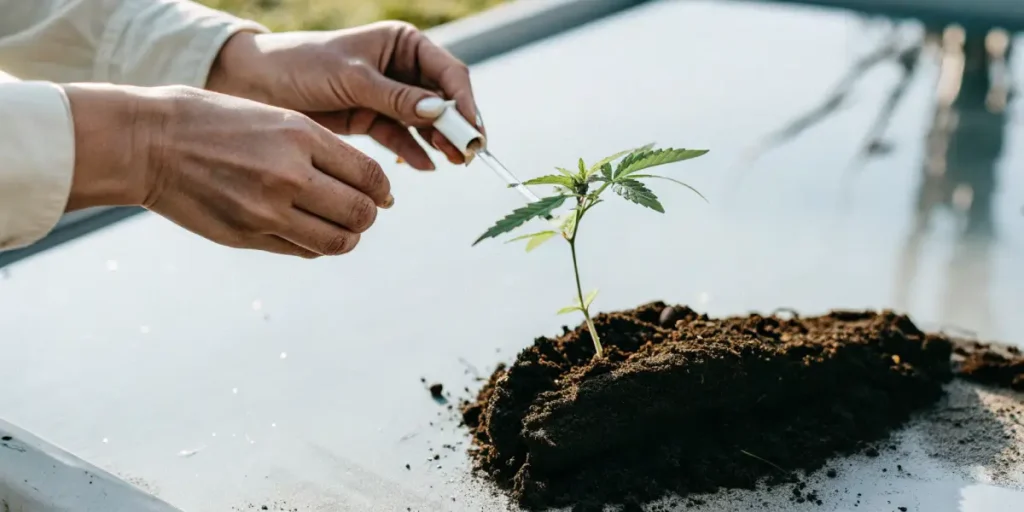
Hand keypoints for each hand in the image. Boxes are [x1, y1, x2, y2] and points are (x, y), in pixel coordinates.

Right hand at [64, 83, 390, 257]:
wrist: (148, 142)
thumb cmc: (216, 123)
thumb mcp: (277, 119)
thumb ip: (324, 150)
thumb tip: (374, 187)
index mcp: (300, 136)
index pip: (369, 175)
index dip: (382, 190)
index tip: (380, 194)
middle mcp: (289, 175)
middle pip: (360, 213)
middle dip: (368, 215)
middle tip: (361, 212)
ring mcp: (267, 211)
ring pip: (337, 241)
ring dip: (346, 237)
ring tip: (338, 227)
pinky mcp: (247, 237)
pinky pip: (302, 251)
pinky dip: (314, 246)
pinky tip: (305, 232)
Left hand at [205, 22, 483, 169]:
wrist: (257, 85)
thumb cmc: (302, 66)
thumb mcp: (352, 79)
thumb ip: (397, 97)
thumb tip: (439, 112)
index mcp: (402, 43)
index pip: (448, 72)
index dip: (464, 101)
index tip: (472, 129)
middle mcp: (401, 66)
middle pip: (444, 98)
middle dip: (457, 125)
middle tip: (467, 153)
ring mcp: (389, 94)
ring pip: (427, 121)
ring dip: (441, 141)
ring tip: (452, 162)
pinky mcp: (372, 118)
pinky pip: (403, 136)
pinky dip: (416, 151)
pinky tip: (425, 165)